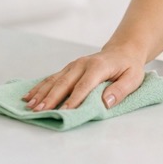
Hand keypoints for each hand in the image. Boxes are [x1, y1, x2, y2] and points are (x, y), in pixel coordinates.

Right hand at [21, 44, 146, 111]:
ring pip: (54, 80)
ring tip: (30, 106)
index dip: (74, 99)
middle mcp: (82, 64)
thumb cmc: (128, 67)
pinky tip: (29, 96)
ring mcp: (73, 66)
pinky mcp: (68, 69)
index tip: (64, 112)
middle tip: (39, 111)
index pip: (84, 85)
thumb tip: (105, 102)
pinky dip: (39, 87)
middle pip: (64, 83)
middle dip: (51, 98)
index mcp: (98, 67)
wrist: (122, 51)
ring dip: (41, 93)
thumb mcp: (133, 78)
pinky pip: (51, 78)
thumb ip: (120, 90)